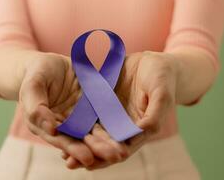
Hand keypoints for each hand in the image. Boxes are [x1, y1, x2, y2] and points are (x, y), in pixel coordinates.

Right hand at [16, 50, 129, 167]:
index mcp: (43, 125)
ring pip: (94, 134)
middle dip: (97, 150)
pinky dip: (113, 129)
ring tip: (123, 153)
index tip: (87, 157)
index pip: (59, 139)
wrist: (52, 64)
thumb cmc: (38, 72)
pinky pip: (103, 121)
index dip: (73, 149)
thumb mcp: (33, 83)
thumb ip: (36, 106)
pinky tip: (127, 135)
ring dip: (108, 144)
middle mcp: (62, 127)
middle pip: (79, 141)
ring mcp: (78, 120)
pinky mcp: (92, 111)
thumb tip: (50, 129)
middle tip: (114, 157)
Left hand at [64, 51, 179, 169]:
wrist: (152, 61)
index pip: (123, 148)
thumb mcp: (161, 93)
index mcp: (140, 130)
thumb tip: (143, 131)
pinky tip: (61, 128)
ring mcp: (112, 116)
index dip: (109, 156)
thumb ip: (154, 114)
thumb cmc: (162, 77)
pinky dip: (76, 124)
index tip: (94, 161)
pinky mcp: (102, 104)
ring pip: (94, 134)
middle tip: (71, 163)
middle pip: (105, 146)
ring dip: (79, 144)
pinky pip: (87, 116)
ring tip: (62, 154)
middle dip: (89, 155)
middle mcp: (124, 127)